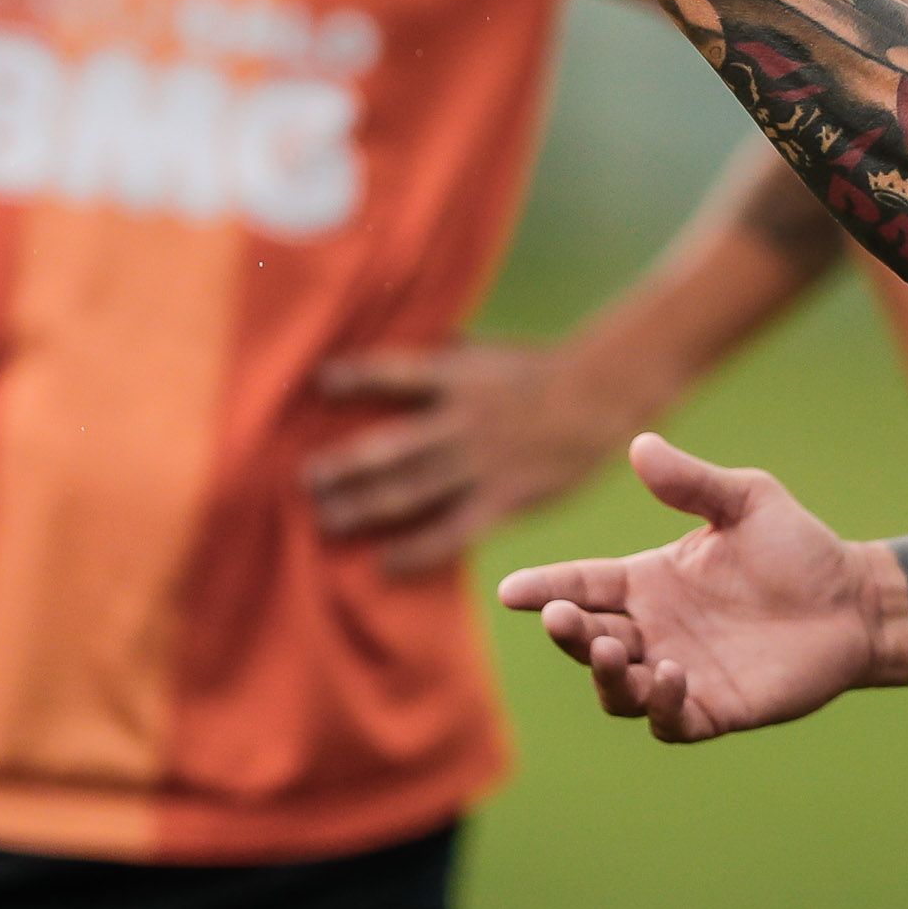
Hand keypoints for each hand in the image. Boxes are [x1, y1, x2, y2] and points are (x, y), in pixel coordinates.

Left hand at [307, 341, 621, 575]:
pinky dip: (415, 551)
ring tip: (327, 520)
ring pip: (409, 492)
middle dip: (343, 467)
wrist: (602, 398)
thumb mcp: (490, 352)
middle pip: (388, 449)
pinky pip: (450, 532)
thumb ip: (447, 354)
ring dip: (362, 508)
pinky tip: (385, 564)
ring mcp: (480, 464)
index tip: (320, 383)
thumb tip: (406, 344)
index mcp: (457, 377)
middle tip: (306, 479)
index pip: (392, 373)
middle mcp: (460, 422)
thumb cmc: (543, 370)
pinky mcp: (501, 499)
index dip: (354, 377)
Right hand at [495, 433, 907, 742]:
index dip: (546, 586)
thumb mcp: (746, 499)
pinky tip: (670, 675)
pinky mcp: (713, 709)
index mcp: (650, 579)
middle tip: (562, 617)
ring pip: (616, 689)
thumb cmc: (795, 547)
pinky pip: (669, 720)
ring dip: (605, 674)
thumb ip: (693, 482)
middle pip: (588, 638)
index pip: (583, 583)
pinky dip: (659, 705)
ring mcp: (679, 672)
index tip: (510, 591)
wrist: (853, 599)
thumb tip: (640, 445)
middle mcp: (654, 629)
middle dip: (568, 630)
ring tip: (611, 649)